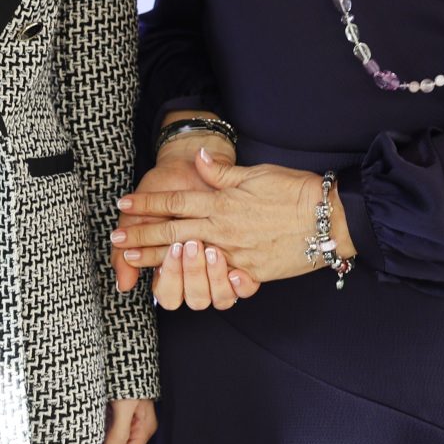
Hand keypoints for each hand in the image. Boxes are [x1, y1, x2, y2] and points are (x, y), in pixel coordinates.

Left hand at [113, 148, 347, 293]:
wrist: (328, 218)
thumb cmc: (295, 190)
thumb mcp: (256, 172)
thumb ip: (222, 171)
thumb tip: (198, 157)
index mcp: (222, 201)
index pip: (175, 201)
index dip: (147, 204)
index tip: (123, 206)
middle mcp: (223, 228)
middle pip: (172, 232)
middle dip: (140, 235)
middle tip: (114, 240)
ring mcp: (234, 252)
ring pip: (187, 257)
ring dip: (157, 260)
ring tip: (132, 260)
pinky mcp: (250, 271)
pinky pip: (216, 280)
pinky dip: (195, 282)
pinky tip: (178, 287)